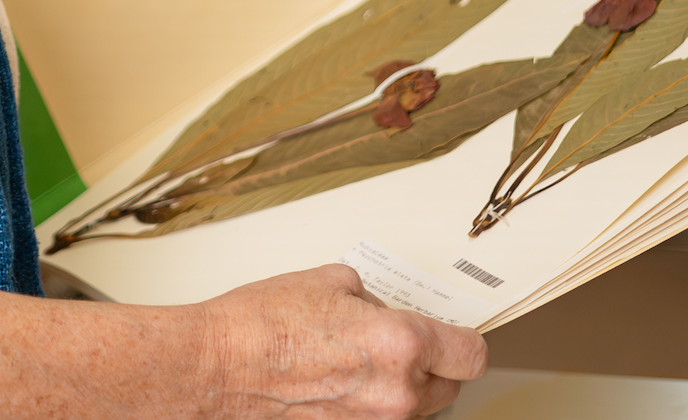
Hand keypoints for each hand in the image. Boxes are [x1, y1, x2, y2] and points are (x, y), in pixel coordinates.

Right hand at [194, 263, 487, 418]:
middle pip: (449, 387)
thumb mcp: (328, 282)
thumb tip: (381, 310)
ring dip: (402, 386)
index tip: (456, 335)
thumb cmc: (261, 326)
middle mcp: (395, 392)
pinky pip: (380, 419)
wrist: (216, 367)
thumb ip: (371, 298)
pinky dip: (372, 403)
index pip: (471, 354)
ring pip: (415, 408)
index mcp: (398, 344)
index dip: (465, 341)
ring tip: (360, 361)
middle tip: (401, 342)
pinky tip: (342, 382)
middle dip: (432, 363)